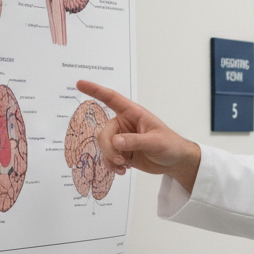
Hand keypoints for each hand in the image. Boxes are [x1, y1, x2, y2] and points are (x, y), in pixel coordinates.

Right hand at [75, 80, 201, 192]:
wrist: (174, 161)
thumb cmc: (170, 145)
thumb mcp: (156, 142)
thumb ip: (136, 141)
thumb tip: (116, 142)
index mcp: (134, 113)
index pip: (112, 99)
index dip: (95, 90)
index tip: (80, 83)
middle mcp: (124, 124)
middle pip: (104, 132)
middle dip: (108, 148)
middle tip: (121, 159)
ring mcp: (121, 138)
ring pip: (103, 146)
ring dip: (110, 158)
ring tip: (124, 165)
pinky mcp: (120, 151)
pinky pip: (107, 157)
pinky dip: (112, 165)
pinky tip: (123, 170)